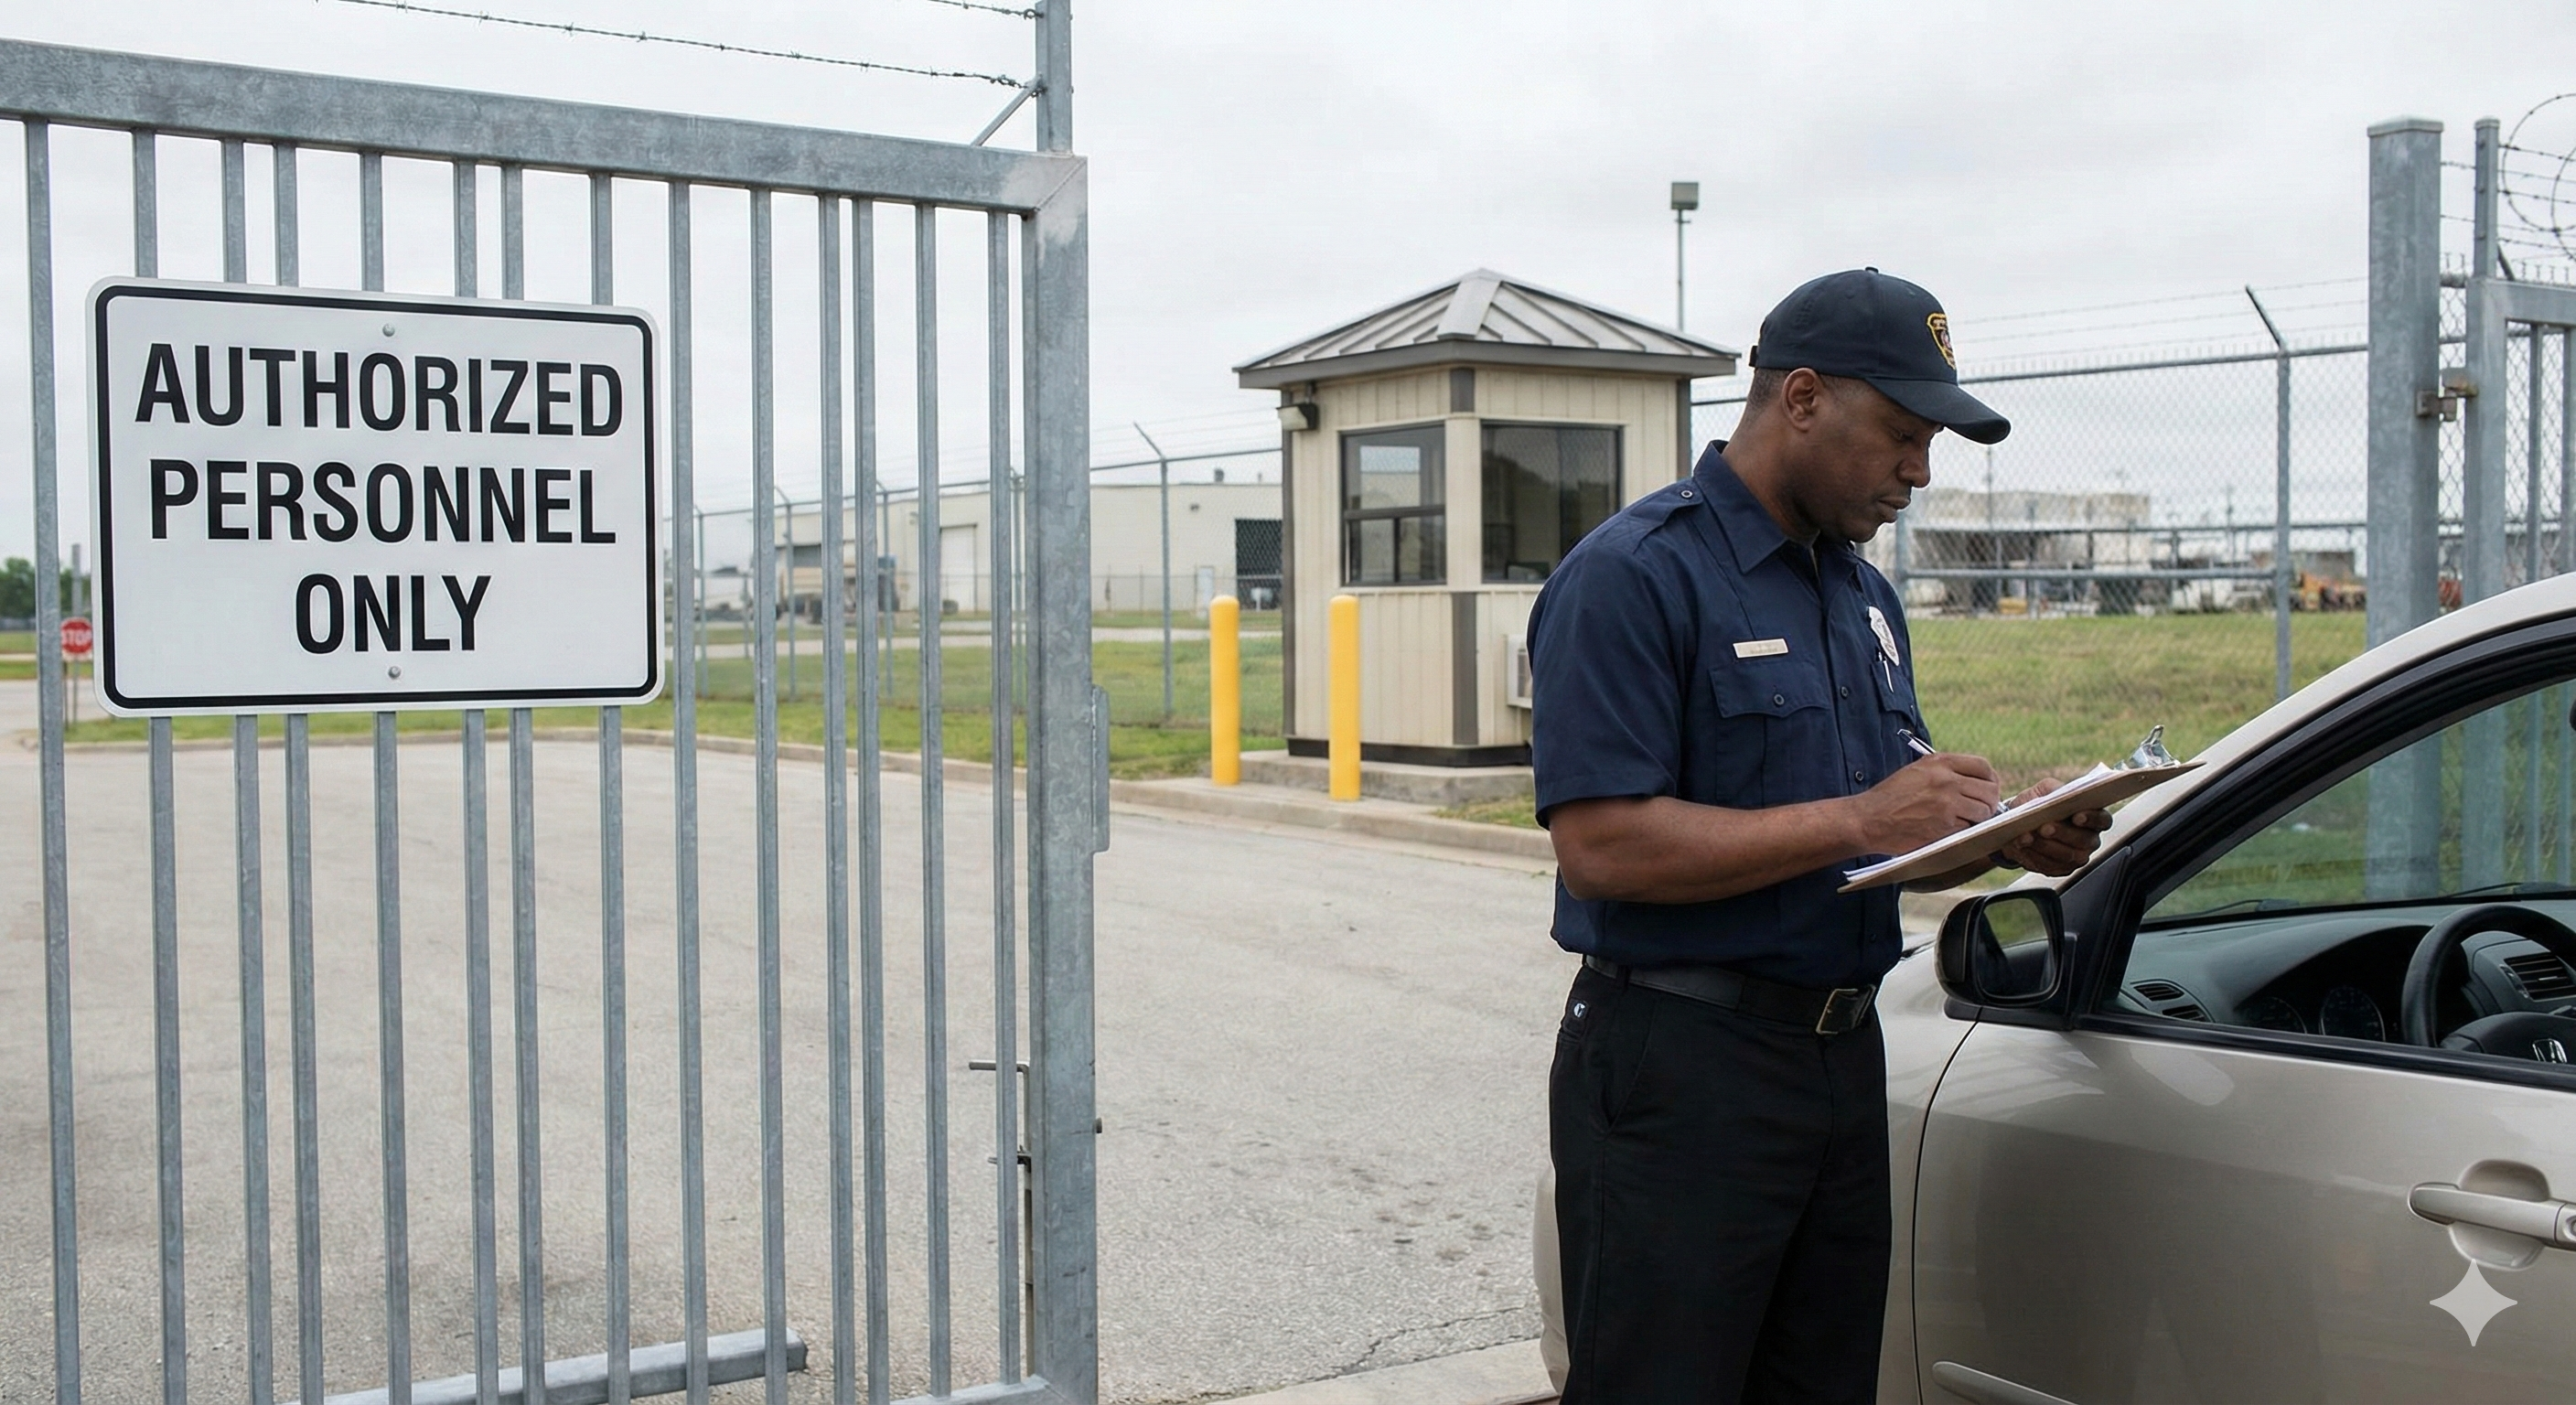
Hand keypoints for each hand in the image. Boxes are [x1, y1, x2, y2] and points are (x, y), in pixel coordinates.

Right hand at [1855, 752, 1999, 854]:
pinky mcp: (1944, 826)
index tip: (1988, 788)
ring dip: (1978, 818)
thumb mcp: (1917, 771)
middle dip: (1989, 801)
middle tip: (1982, 809)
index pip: (1983, 766)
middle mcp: (1946, 780)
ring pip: (1983, 811)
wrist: (1869, 819)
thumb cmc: (1891, 796)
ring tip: (1963, 820)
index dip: (1990, 779)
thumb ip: (1946, 771)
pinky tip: (1947, 828)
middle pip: (1989, 790)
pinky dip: (1963, 831)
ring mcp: (1947, 804)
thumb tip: (1976, 782)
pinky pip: (1968, 828)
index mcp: (1940, 763)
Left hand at [1996, 778, 2111, 876]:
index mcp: (2093, 817)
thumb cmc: (2039, 803)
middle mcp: (2089, 840)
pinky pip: (2048, 865)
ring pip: (2065, 856)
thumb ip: (2054, 790)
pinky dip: (2032, 855)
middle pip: (2083, 840)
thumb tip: (2056, 795)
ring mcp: (2075, 857)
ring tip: (2026, 836)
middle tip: (2044, 827)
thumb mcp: (2045, 790)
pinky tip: (2021, 845)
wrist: (2019, 822)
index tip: (2076, 816)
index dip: (2092, 819)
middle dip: (2063, 833)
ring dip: (2043, 846)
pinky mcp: (2058, 869)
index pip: (2102, 819)